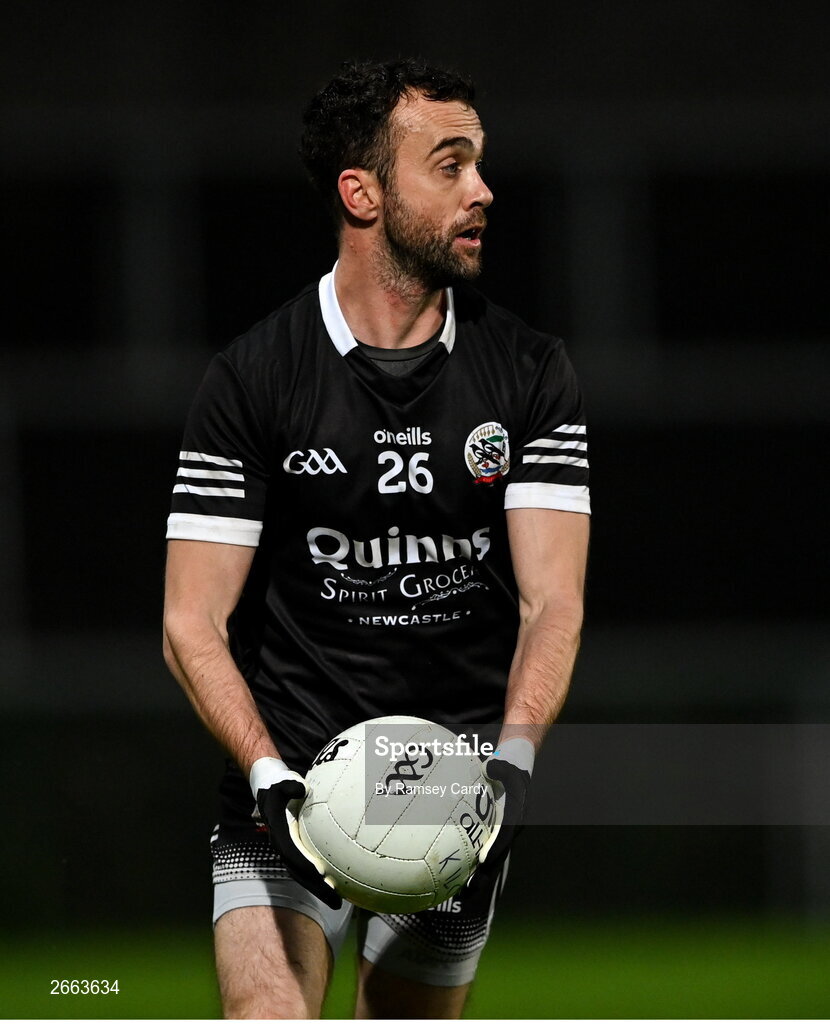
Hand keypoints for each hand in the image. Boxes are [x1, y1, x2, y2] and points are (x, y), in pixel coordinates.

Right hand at [250, 757, 342, 908]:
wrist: (268, 789)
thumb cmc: (278, 785)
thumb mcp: (282, 782)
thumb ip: (290, 786)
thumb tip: (302, 789)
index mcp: (281, 835)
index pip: (295, 856)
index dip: (308, 868)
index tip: (323, 878)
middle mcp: (284, 847)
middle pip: (301, 874)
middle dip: (317, 889)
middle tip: (337, 902)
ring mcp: (289, 850)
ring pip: (304, 874)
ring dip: (320, 887)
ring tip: (339, 899)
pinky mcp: (296, 848)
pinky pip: (309, 865)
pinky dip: (322, 875)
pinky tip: (340, 878)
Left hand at [468, 738, 533, 891]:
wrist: (517, 765)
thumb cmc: (510, 763)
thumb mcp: (506, 763)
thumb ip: (500, 767)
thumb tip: (489, 768)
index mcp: (516, 814)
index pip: (505, 835)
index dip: (494, 849)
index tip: (483, 862)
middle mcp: (511, 828)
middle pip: (497, 855)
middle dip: (484, 874)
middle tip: (467, 892)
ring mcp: (503, 831)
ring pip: (491, 858)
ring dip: (477, 876)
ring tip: (459, 893)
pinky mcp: (495, 831)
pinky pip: (483, 849)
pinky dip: (472, 862)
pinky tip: (454, 872)